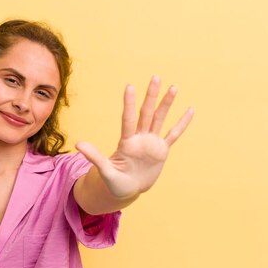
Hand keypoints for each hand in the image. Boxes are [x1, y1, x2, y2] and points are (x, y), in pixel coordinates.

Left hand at [76, 75, 193, 198]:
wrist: (127, 190)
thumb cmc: (115, 183)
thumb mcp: (105, 172)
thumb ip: (94, 157)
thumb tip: (77, 144)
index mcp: (126, 143)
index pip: (128, 120)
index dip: (129, 104)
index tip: (130, 87)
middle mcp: (139, 139)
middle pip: (146, 114)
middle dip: (151, 96)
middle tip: (155, 77)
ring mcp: (151, 143)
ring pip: (160, 119)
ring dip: (166, 104)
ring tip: (173, 88)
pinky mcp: (161, 151)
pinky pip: (173, 135)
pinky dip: (182, 124)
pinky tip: (190, 110)